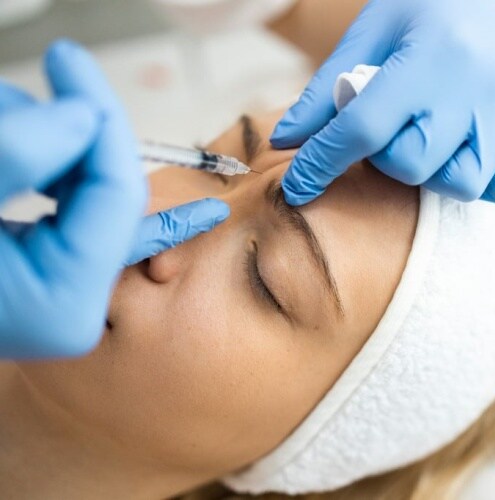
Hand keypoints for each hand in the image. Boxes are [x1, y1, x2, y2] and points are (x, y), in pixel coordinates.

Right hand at [0, 40, 228, 358]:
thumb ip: (25, 155)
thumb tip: (85, 118)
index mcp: (64, 307)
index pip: (118, 195)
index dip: (99, 124)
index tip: (72, 69)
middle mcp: (74, 313)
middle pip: (111, 197)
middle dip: (78, 135)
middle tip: (52, 82)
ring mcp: (64, 296)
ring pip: (92, 200)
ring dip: (58, 149)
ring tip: (12, 121)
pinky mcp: (54, 277)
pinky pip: (94, 225)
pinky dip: (85, 185)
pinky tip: (111, 167)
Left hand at [273, 0, 494, 206]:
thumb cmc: (417, 10)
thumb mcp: (364, 37)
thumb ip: (321, 93)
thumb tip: (284, 141)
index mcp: (423, 64)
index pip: (362, 130)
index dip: (320, 163)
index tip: (296, 186)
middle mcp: (467, 94)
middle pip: (412, 164)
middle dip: (380, 161)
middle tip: (380, 136)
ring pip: (462, 181)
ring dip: (429, 175)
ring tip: (421, 145)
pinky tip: (470, 166)